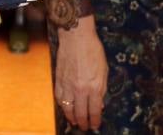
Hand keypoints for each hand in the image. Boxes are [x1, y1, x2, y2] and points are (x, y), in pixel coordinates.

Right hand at [54, 16, 107, 130]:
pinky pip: (59, 98)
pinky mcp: (58, 79)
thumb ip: (101, 89)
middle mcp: (80, 89)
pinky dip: (62, 105)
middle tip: (85, 127)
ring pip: (68, 108)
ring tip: (75, 121)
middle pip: (80, 113)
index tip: (95, 125)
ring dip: (71, 117)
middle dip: (83, 123)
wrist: (76, 36)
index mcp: (94, 86)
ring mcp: (68, 85)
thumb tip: (99, 104)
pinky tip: (65, 108)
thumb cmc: (93, 50)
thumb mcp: (104, 70)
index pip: (94, 111)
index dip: (95, 121)